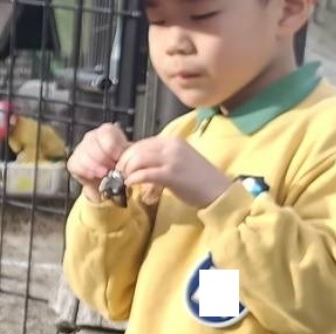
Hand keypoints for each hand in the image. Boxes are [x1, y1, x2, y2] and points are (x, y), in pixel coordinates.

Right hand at [67, 122, 129, 200]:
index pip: (106, 134)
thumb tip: (122, 161)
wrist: (110, 178)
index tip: (117, 159)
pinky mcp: (73, 161)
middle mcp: (92, 136)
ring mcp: (81, 148)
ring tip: (103, 174)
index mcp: (107, 131)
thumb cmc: (120, 165)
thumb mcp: (128, 157)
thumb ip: (126, 155)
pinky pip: (76, 165)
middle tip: (111, 169)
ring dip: (95, 167)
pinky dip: (85, 172)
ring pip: (84, 155)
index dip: (112, 148)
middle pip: (93, 144)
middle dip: (103, 160)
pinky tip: (93, 175)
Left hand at [117, 136, 233, 208]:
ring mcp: (171, 159)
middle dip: (123, 163)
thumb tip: (137, 162)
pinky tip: (130, 185)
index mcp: (172, 141)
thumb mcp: (178, 161)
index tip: (121, 167)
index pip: (141, 143)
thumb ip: (160, 158)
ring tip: (123, 181)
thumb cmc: (197, 179)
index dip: (127, 154)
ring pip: (137, 159)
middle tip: (118, 175)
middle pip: (136, 149)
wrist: (217, 190)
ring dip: (126, 171)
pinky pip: (144, 173)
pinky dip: (133, 179)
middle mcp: (171, 146)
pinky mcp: (171, 174)